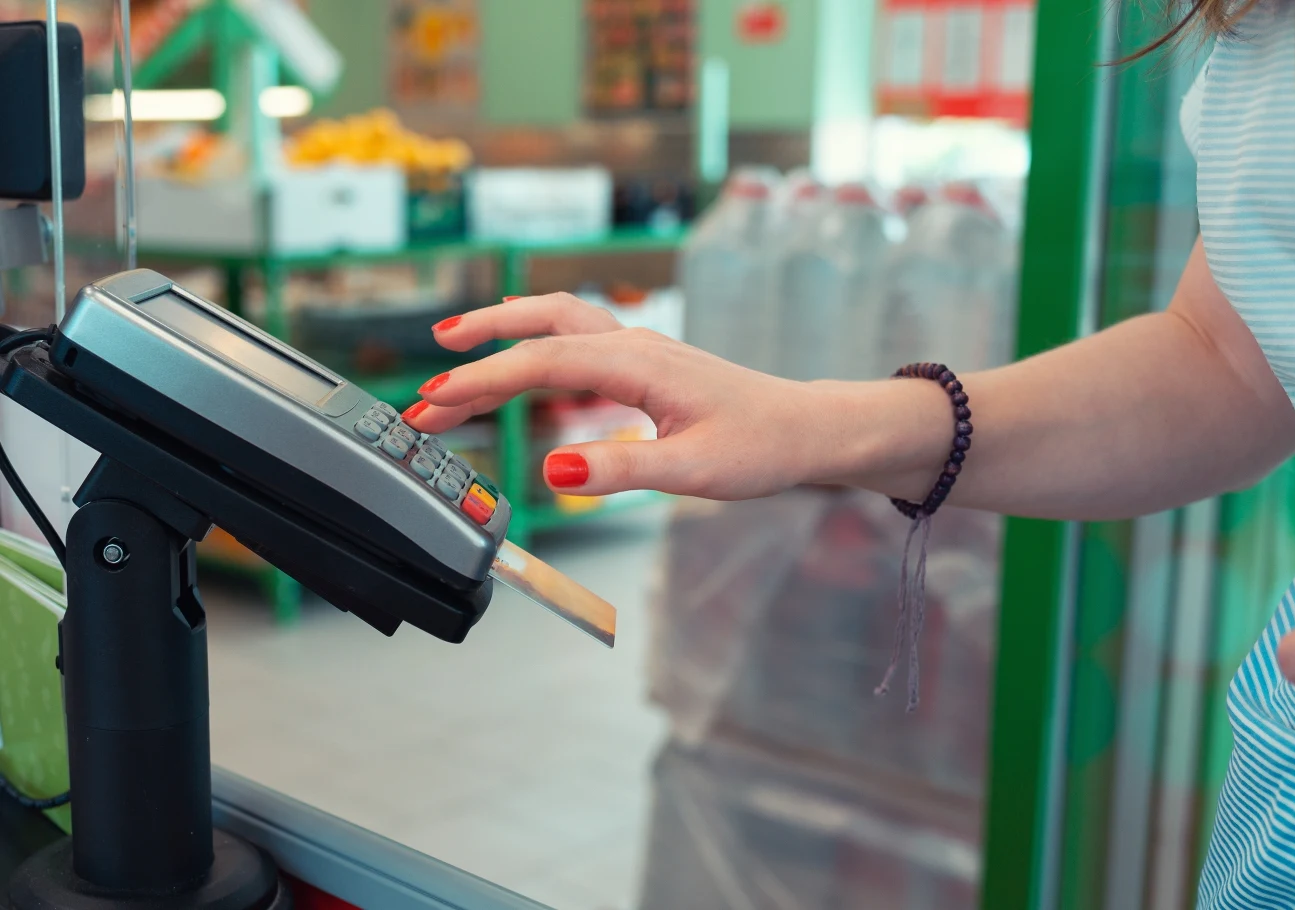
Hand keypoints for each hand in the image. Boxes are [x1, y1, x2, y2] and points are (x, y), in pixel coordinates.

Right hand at [402, 293, 946, 499]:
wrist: (808, 428)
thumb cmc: (763, 446)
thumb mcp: (694, 469)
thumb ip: (622, 469)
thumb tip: (555, 470)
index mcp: (640, 364)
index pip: (543, 362)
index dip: (484, 380)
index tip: (437, 401)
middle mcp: (634, 345)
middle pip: (540, 327)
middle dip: (479, 348)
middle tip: (428, 385)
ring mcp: (639, 349)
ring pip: (557, 321)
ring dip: (504, 332)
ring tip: (454, 350)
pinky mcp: (645, 363)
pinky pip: (577, 336)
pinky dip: (536, 340)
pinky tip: (522, 360)